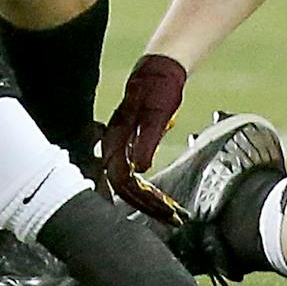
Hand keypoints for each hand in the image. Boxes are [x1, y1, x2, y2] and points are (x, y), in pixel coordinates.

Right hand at [102, 53, 190, 222]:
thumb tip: (139, 170)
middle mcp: (115, 142)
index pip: (122, 179)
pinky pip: (131, 173)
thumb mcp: (156, 114)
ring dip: (146, 199)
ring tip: (168, 211)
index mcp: (117, 137)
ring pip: (126, 181)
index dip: (143, 199)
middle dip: (146, 205)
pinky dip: (145, 188)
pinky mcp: (128, 142)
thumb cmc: (159, 87)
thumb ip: (146, 141)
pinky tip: (157, 194)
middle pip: (122, 185)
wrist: (160, 67)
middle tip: (172, 218)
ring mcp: (121, 142)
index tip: (167, 212)